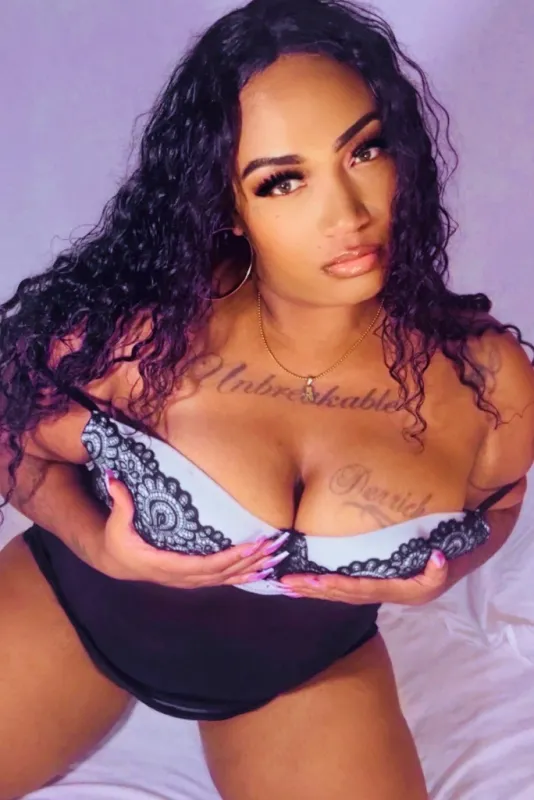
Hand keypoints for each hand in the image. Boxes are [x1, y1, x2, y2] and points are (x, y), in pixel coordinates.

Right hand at [88, 473, 288, 587]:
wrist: (118, 561)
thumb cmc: (119, 540)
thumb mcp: (116, 523)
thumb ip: (120, 502)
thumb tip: (113, 478)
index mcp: (166, 565)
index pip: (205, 565)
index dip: (230, 558)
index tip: (253, 545)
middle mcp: (182, 576)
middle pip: (223, 574)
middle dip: (251, 560)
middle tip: (276, 546)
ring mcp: (190, 580)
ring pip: (228, 579)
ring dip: (254, 568)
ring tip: (278, 557)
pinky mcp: (196, 578)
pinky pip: (225, 580)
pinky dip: (246, 575)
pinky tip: (264, 570)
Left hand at [280, 550, 448, 605]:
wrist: (441, 573)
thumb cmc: (438, 569)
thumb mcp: (444, 571)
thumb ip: (440, 568)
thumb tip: (437, 558)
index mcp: (390, 590)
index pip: (357, 588)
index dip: (336, 586)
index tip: (314, 581)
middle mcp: (375, 594)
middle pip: (338, 595)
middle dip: (312, 590)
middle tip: (286, 584)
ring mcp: (368, 592)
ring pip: (335, 595)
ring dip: (310, 591)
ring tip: (286, 586)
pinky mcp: (364, 586)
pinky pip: (338, 590)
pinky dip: (318, 588)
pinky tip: (301, 585)